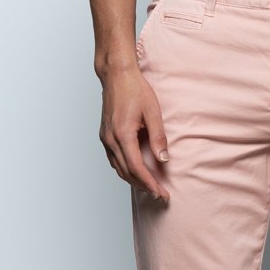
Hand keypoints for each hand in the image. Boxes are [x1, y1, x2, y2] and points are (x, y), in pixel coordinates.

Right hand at [98, 64, 170, 201]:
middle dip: (144, 186)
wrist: (116, 75)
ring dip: (134, 181)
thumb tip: (164, 159)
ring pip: (118, 168)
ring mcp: (105, 138)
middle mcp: (110, 139)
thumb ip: (158, 137)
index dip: (149, 183)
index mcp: (122, 134)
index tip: (160, 192)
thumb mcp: (153, 112)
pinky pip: (114, 160)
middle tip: (160, 195)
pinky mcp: (105, 135)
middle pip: (126, 172)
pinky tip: (135, 173)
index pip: (136, 167)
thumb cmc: (135, 89)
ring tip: (150, 188)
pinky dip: (125, 170)